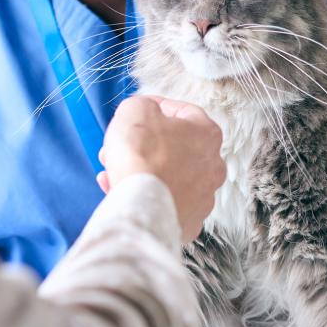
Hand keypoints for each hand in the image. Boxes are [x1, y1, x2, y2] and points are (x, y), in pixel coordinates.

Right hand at [98, 96, 225, 242]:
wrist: (141, 207)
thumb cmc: (141, 155)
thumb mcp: (135, 110)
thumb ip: (143, 104)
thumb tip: (144, 111)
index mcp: (207, 134)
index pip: (184, 111)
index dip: (156, 107)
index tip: (137, 111)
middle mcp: (212, 167)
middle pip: (175, 147)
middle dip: (145, 143)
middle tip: (121, 143)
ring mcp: (203, 198)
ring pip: (168, 176)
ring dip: (142, 170)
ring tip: (114, 170)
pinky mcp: (188, 222)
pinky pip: (163, 202)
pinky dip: (144, 195)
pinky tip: (119, 190)